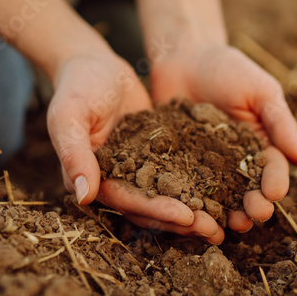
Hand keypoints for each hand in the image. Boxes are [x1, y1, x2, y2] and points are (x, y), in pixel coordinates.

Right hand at [46, 51, 223, 242]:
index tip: (187, 216)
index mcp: (92, 179)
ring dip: (195, 212)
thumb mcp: (68, 115)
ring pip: (168, 200)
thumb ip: (73, 153)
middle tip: (216, 231)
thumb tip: (83, 196)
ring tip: (225, 223)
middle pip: (150, 210)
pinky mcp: (155, 157)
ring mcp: (137, 171)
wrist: (93, 64)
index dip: (157, 211)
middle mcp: (114, 182)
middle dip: (182, 222)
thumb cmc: (77, 86)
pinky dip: (199, 186)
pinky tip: (227, 191)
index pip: (128, 202)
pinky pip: (179, 176)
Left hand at [150, 41, 296, 232]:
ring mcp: (206, 167)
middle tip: (252, 216)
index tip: (274, 194)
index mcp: (262, 146)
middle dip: (253, 206)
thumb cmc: (229, 69)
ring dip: (225, 214)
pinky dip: (190, 204)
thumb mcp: (260, 91)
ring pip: (219, 198)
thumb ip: (280, 123)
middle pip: (248, 191)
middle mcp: (236, 163)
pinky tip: (192, 215)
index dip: (275, 184)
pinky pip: (185, 189)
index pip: (272, 170)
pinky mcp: (177, 167)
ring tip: (228, 224)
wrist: (183, 56)